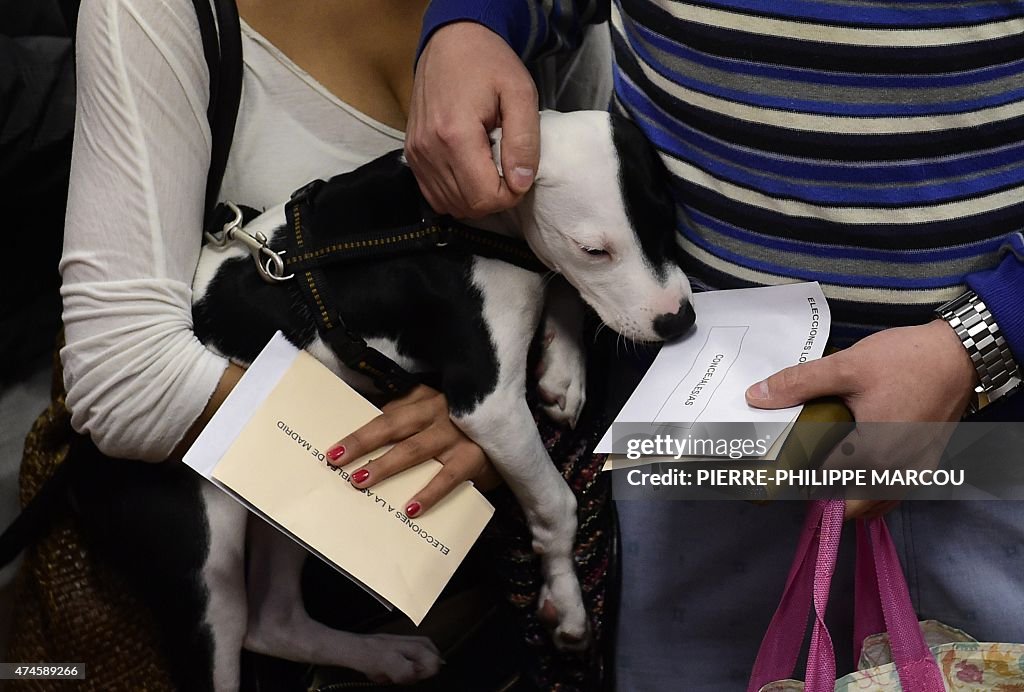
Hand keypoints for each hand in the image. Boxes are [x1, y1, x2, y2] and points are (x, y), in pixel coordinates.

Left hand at [325, 385, 500, 516]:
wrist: (515, 429)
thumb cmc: (465, 424)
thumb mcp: (436, 410)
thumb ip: (406, 417)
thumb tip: (366, 433)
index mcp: (425, 399)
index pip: (386, 414)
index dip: (359, 431)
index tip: (332, 449)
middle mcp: (439, 411)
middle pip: (393, 426)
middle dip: (362, 443)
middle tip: (336, 460)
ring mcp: (458, 433)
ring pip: (414, 449)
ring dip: (386, 465)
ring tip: (361, 481)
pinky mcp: (475, 456)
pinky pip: (448, 476)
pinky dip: (429, 492)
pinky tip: (410, 507)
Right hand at [405, 22, 539, 217]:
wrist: (451, 41)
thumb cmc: (489, 63)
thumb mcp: (520, 93)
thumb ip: (524, 140)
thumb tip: (521, 183)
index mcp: (455, 135)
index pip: (484, 197)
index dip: (510, 195)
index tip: (519, 173)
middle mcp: (429, 150)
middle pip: (467, 206)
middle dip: (495, 197)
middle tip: (508, 169)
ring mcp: (416, 154)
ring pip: (451, 205)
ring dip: (476, 196)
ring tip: (490, 166)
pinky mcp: (412, 155)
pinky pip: (435, 195)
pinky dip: (457, 193)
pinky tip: (471, 171)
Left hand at [745, 320, 976, 518]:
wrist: (960, 354)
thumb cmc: (907, 360)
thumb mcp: (846, 367)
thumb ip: (799, 383)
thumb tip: (757, 396)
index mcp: (873, 455)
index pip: (822, 485)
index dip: (794, 483)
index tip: (772, 479)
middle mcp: (896, 473)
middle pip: (849, 507)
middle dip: (821, 498)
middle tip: (796, 477)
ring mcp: (915, 473)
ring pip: (873, 504)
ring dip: (848, 498)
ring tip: (820, 476)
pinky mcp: (927, 465)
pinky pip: (893, 493)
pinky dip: (872, 491)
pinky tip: (855, 472)